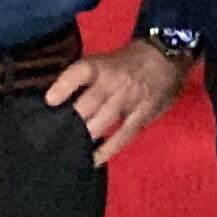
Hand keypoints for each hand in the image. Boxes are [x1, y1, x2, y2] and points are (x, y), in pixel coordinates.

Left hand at [46, 41, 186, 165]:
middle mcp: (114, 83)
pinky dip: (107, 150)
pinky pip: (123, 136)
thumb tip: (54, 98)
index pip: (79, 73)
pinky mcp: (142, 115)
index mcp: (102, 67)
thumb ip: (84, 79)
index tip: (49, 101)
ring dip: (84, 137)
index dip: (63, 86)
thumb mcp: (105, 60)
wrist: (167, 56)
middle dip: (69, 121)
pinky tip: (93, 160)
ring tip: (69, 151)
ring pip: (102, 123)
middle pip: (87, 105)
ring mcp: (129, 101)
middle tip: (52, 137)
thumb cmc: (127, 61)